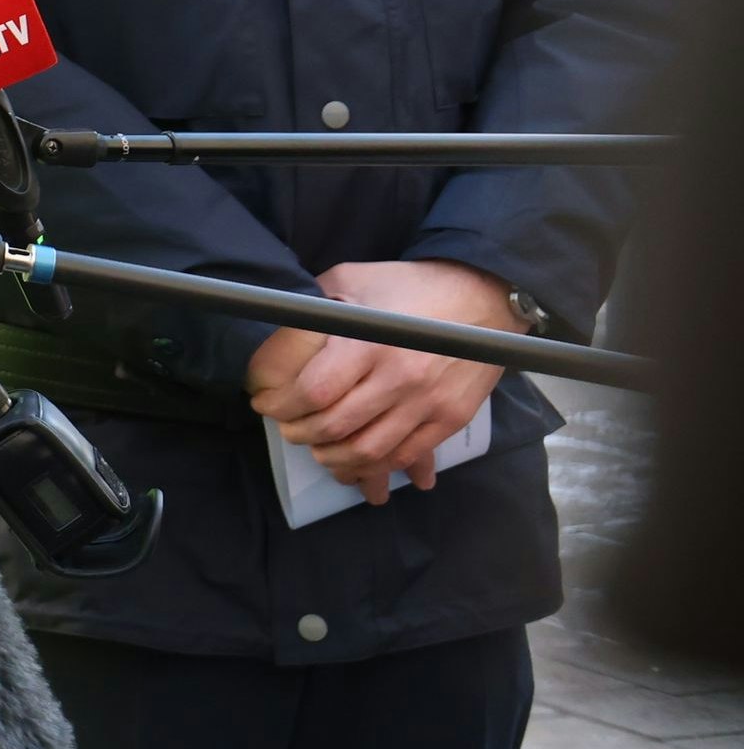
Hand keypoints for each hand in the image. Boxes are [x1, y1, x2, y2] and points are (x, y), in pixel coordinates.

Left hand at [246, 260, 513, 505]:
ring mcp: (430, 402)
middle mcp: (401, 377)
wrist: (482, 296)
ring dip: (335, 459)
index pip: (316, 391)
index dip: (283, 405)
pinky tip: (357, 467)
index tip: (265, 403)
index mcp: (371, 342)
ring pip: (371, 451)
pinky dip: (377, 468)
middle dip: (301, 434)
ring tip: (318, 450)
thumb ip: (314, 306)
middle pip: (338, 427)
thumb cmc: (409, 286)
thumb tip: (275, 333)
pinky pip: (407, 455)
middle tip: (288, 428)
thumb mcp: (353, 280)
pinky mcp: (451, 418)